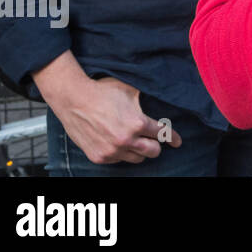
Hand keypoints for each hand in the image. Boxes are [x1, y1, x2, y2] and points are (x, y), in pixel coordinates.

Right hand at [35, 54, 180, 163]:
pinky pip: (119, 160)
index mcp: (137, 123)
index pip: (162, 134)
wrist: (74, 99)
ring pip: (137, 159)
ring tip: (134, 140)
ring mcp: (112, 151)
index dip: (173, 137)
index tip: (177, 142)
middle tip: (152, 139)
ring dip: (139, 151)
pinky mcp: (99, 157)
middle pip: (153, 152)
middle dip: (155, 145)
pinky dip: (122, 153)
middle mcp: (126, 140)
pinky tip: (118, 143)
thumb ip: (147, 100)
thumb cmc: (103, 92)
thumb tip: (164, 96)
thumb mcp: (131, 91)